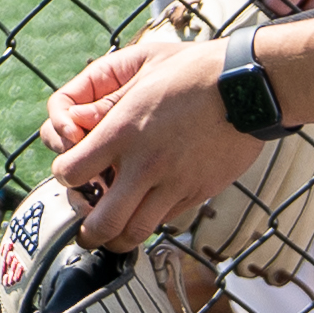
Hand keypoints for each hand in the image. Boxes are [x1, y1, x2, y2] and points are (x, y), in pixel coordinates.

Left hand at [39, 29, 270, 255]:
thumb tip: (78, 122)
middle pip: (102, 222)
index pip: (71, 172)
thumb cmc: (195, 72)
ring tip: (110, 237)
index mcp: (123, 130)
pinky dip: (149, 224)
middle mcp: (145, 164)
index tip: (69, 172)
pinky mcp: (198, 193)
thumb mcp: (141, 72)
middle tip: (84, 232)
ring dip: (116, 240)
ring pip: (135, 233)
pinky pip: (165, 222)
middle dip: (86, 234)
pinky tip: (144, 214)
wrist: (249, 88)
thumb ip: (106, 102)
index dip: (64, 176)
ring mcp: (174, 183)